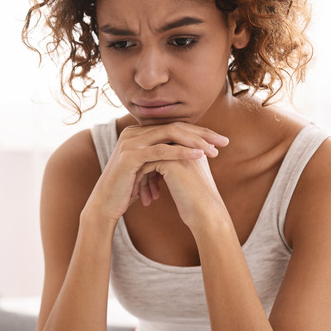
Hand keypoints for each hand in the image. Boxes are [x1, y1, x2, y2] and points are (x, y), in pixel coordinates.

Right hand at [86, 122, 227, 221]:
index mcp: (138, 133)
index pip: (173, 127)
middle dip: (202, 134)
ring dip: (195, 142)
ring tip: (214, 151)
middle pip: (174, 127)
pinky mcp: (130, 155)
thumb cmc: (128, 189)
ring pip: (169, 135)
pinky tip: (198, 156)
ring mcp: (130, 142)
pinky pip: (161, 150)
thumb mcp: (148, 168)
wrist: (106, 204)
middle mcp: (132, 133)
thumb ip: (162, 156)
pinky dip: (181, 152)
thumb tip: (190, 151)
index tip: (220, 140)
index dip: (198, 132)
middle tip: (224, 141)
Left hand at [134, 153, 228, 231]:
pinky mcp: (170, 161)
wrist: (206, 214)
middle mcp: (185, 144)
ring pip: (146, 160)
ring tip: (138, 196)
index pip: (159, 151)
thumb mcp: (183, 178)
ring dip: (140, 179)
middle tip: (135, 190)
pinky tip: (140, 198)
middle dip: (141, 171)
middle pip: (151, 153)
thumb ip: (172, 166)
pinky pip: (145, 166)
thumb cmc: (194, 201)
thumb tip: (150, 165)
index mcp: (190, 146)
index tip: (142, 184)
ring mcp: (178, 151)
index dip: (149, 168)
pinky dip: (139, 181)